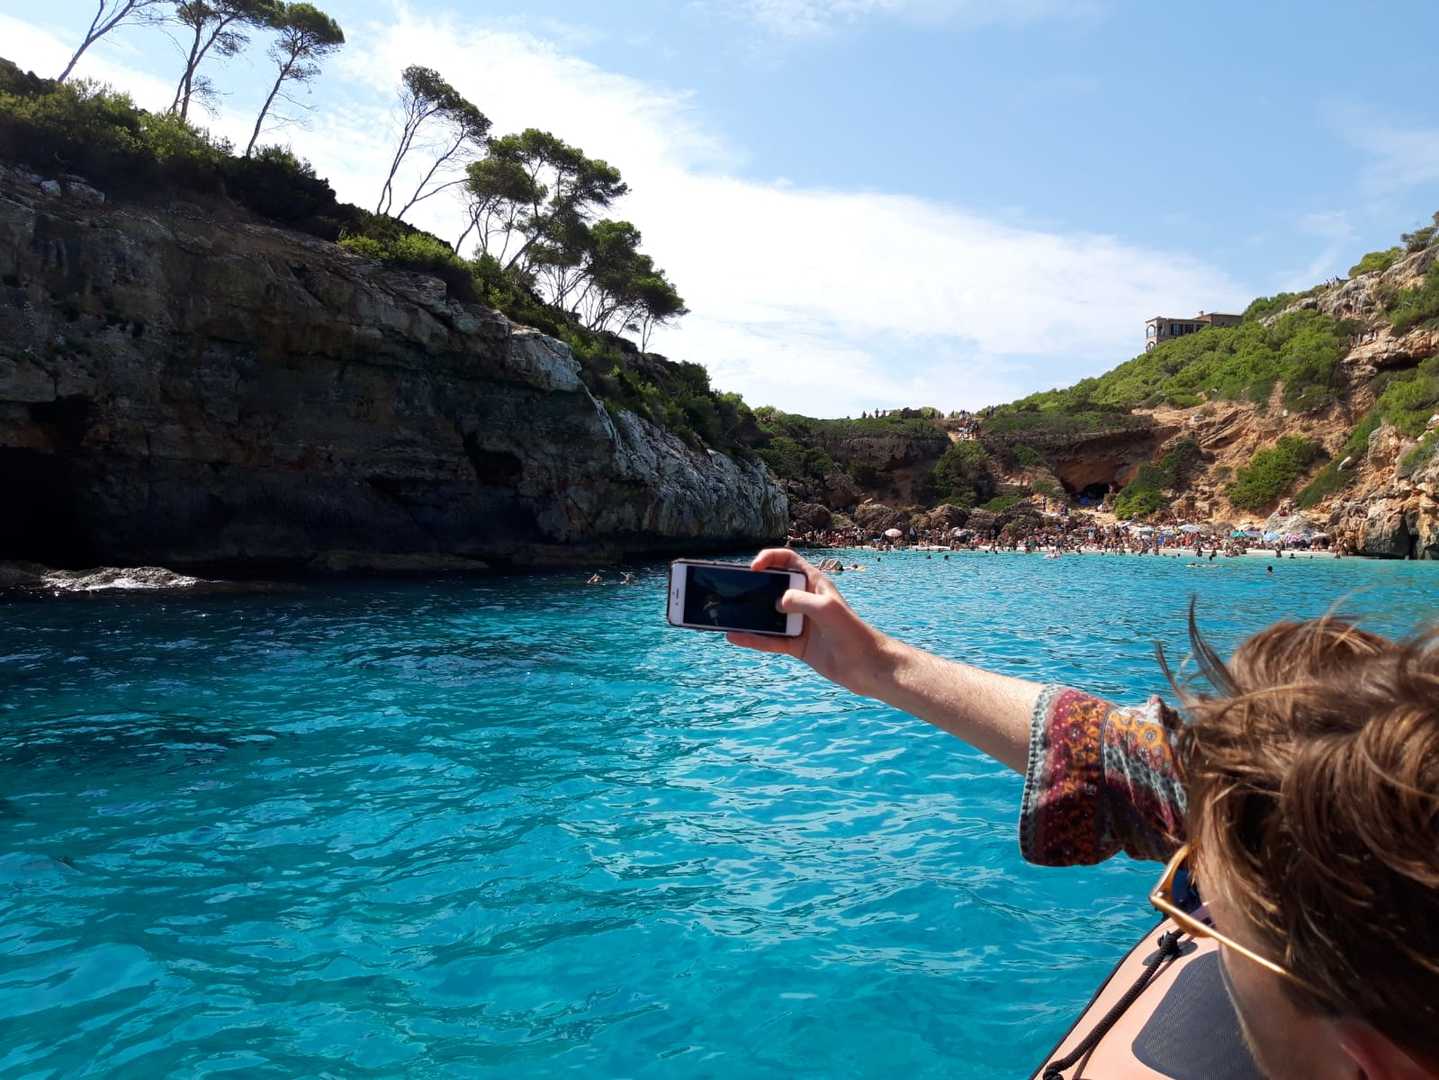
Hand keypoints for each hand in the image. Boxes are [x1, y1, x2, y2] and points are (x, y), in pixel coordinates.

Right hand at [726, 548, 891, 696]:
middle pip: (772, 587)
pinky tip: (736, 637)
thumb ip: (800, 600)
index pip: (788, 561)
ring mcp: (799, 623)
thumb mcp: (826, 608)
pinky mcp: (796, 644)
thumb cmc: (852, 631)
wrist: (866, 666)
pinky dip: (753, 639)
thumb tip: (776, 602)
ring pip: (767, 615)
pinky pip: (769, 640)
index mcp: (814, 583)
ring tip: (725, 614)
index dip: (769, 559)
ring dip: (748, 615)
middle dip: (751, 586)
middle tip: (730, 588)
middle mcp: (804, 600)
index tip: (753, 568)